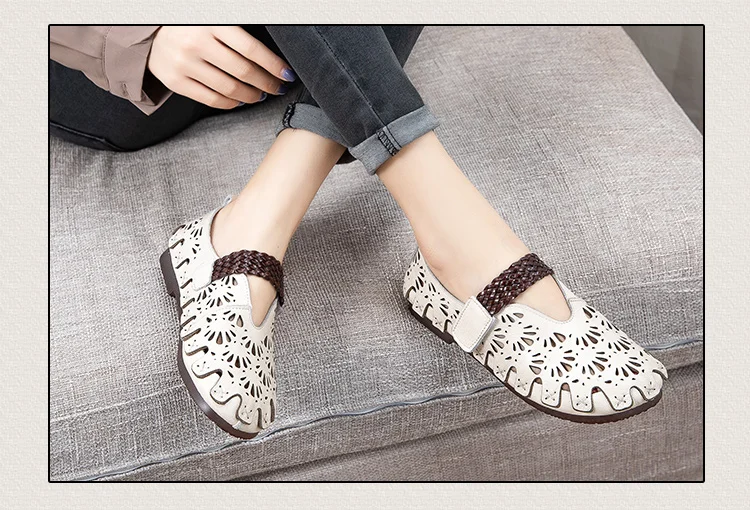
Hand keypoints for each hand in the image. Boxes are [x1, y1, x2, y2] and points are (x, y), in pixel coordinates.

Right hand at [147, 26, 295, 108]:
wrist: (149, 33)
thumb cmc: (191, 26)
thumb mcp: (214, 18)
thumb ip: (238, 30)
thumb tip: (272, 52)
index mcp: (211, 22)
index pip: (251, 49)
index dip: (273, 64)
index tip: (286, 74)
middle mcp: (197, 43)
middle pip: (243, 71)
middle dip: (266, 82)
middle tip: (277, 87)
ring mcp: (185, 64)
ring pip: (229, 88)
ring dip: (251, 96)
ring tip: (260, 95)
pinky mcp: (176, 81)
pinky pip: (211, 100)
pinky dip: (231, 103)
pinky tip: (240, 101)